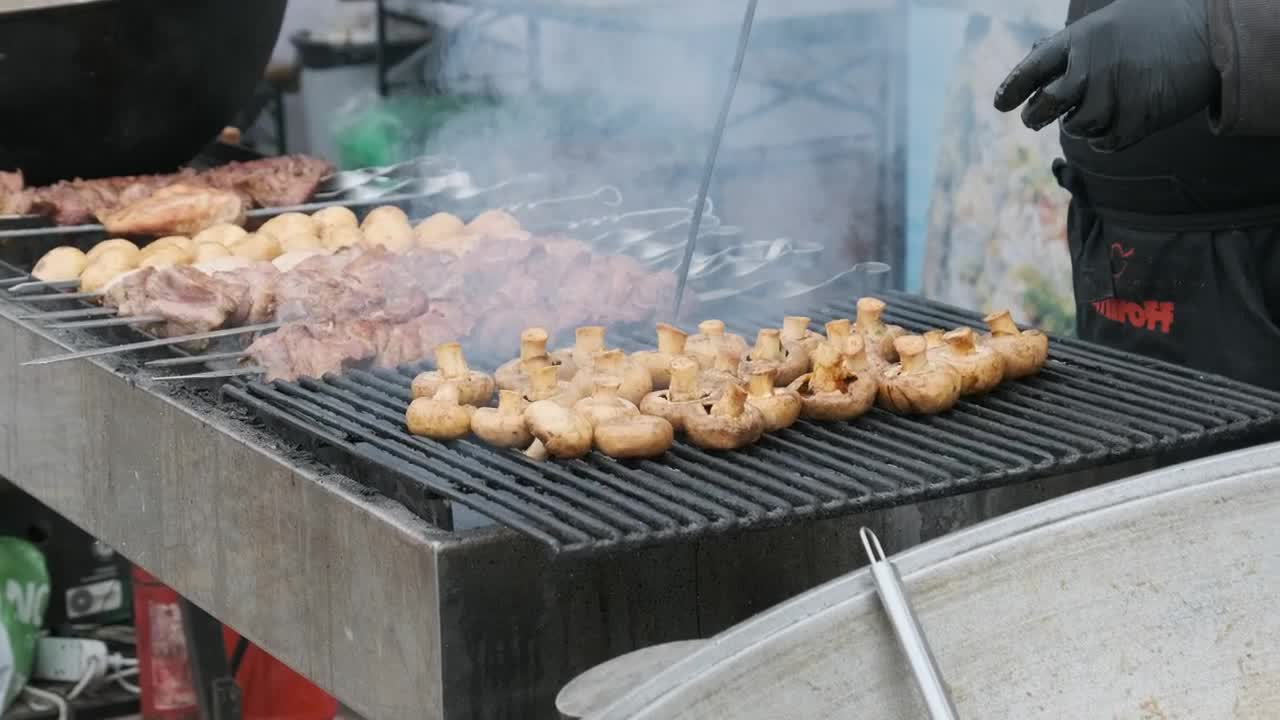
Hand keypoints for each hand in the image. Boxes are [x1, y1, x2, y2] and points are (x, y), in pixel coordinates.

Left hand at [993, 0, 1217, 152]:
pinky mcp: (1140, 116)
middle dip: (1036, 115)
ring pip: (1078, 126)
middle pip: (1049, 103)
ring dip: (1080, 125)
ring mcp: (1117, 92)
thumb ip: (1076, 43)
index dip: (1014, 86)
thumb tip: (1037, 55)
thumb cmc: (1158, 25)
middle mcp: (1095, 66)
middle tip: (1033, 119)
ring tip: (1092, 112)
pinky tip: (1112, 128)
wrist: (1212, 34)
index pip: (1035, 66)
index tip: (1000, 104)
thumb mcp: (1112, 21)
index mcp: (1083, 38)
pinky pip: (1107, 142)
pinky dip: (1104, 140)